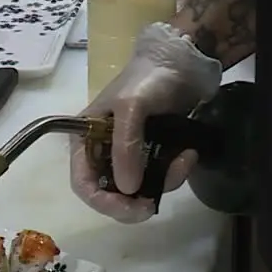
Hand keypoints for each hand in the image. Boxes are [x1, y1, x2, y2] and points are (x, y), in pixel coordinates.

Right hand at [71, 23, 222, 223]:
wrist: (182, 63)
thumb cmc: (148, 79)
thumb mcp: (132, 107)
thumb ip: (125, 148)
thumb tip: (127, 190)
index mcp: (85, 139)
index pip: (83, 183)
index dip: (103, 202)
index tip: (130, 208)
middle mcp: (103, 152)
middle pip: (109, 194)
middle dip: (133, 201)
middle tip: (154, 204)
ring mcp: (128, 156)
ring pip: (138, 191)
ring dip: (163, 184)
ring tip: (184, 160)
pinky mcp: (151, 156)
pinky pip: (158, 179)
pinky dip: (174, 173)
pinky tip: (188, 155)